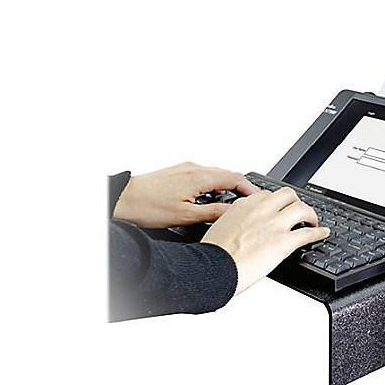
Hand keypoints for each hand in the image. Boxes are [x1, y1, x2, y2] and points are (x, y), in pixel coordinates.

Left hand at [112, 162, 258, 228]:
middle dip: (241, 189)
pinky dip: (213, 187)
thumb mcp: (186, 216)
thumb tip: (234, 214)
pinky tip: (210, 200)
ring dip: (226, 188)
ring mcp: (186, 169)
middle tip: (250, 204)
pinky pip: (204, 177)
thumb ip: (214, 214)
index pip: (235, 178)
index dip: (251, 189)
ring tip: (231, 205)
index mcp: (200, 176)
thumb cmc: (149, 206)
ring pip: (216, 176)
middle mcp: (195, 168)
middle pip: (228, 175)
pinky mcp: (179, 173)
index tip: (260, 199)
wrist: (124, 198)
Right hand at [202, 187, 330, 294]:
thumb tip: (237, 229)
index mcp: (243, 206)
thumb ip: (233, 223)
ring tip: (313, 221)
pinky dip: (319, 232)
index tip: (278, 208)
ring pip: (301, 208)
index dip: (276, 202)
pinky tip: (322, 233)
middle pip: (287, 195)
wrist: (214, 268)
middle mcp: (261, 210)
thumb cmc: (213, 254)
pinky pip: (308, 233)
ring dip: (310, 215)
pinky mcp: (284, 241)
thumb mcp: (219, 228)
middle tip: (298, 211)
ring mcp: (274, 224)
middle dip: (295, 202)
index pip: (265, 195)